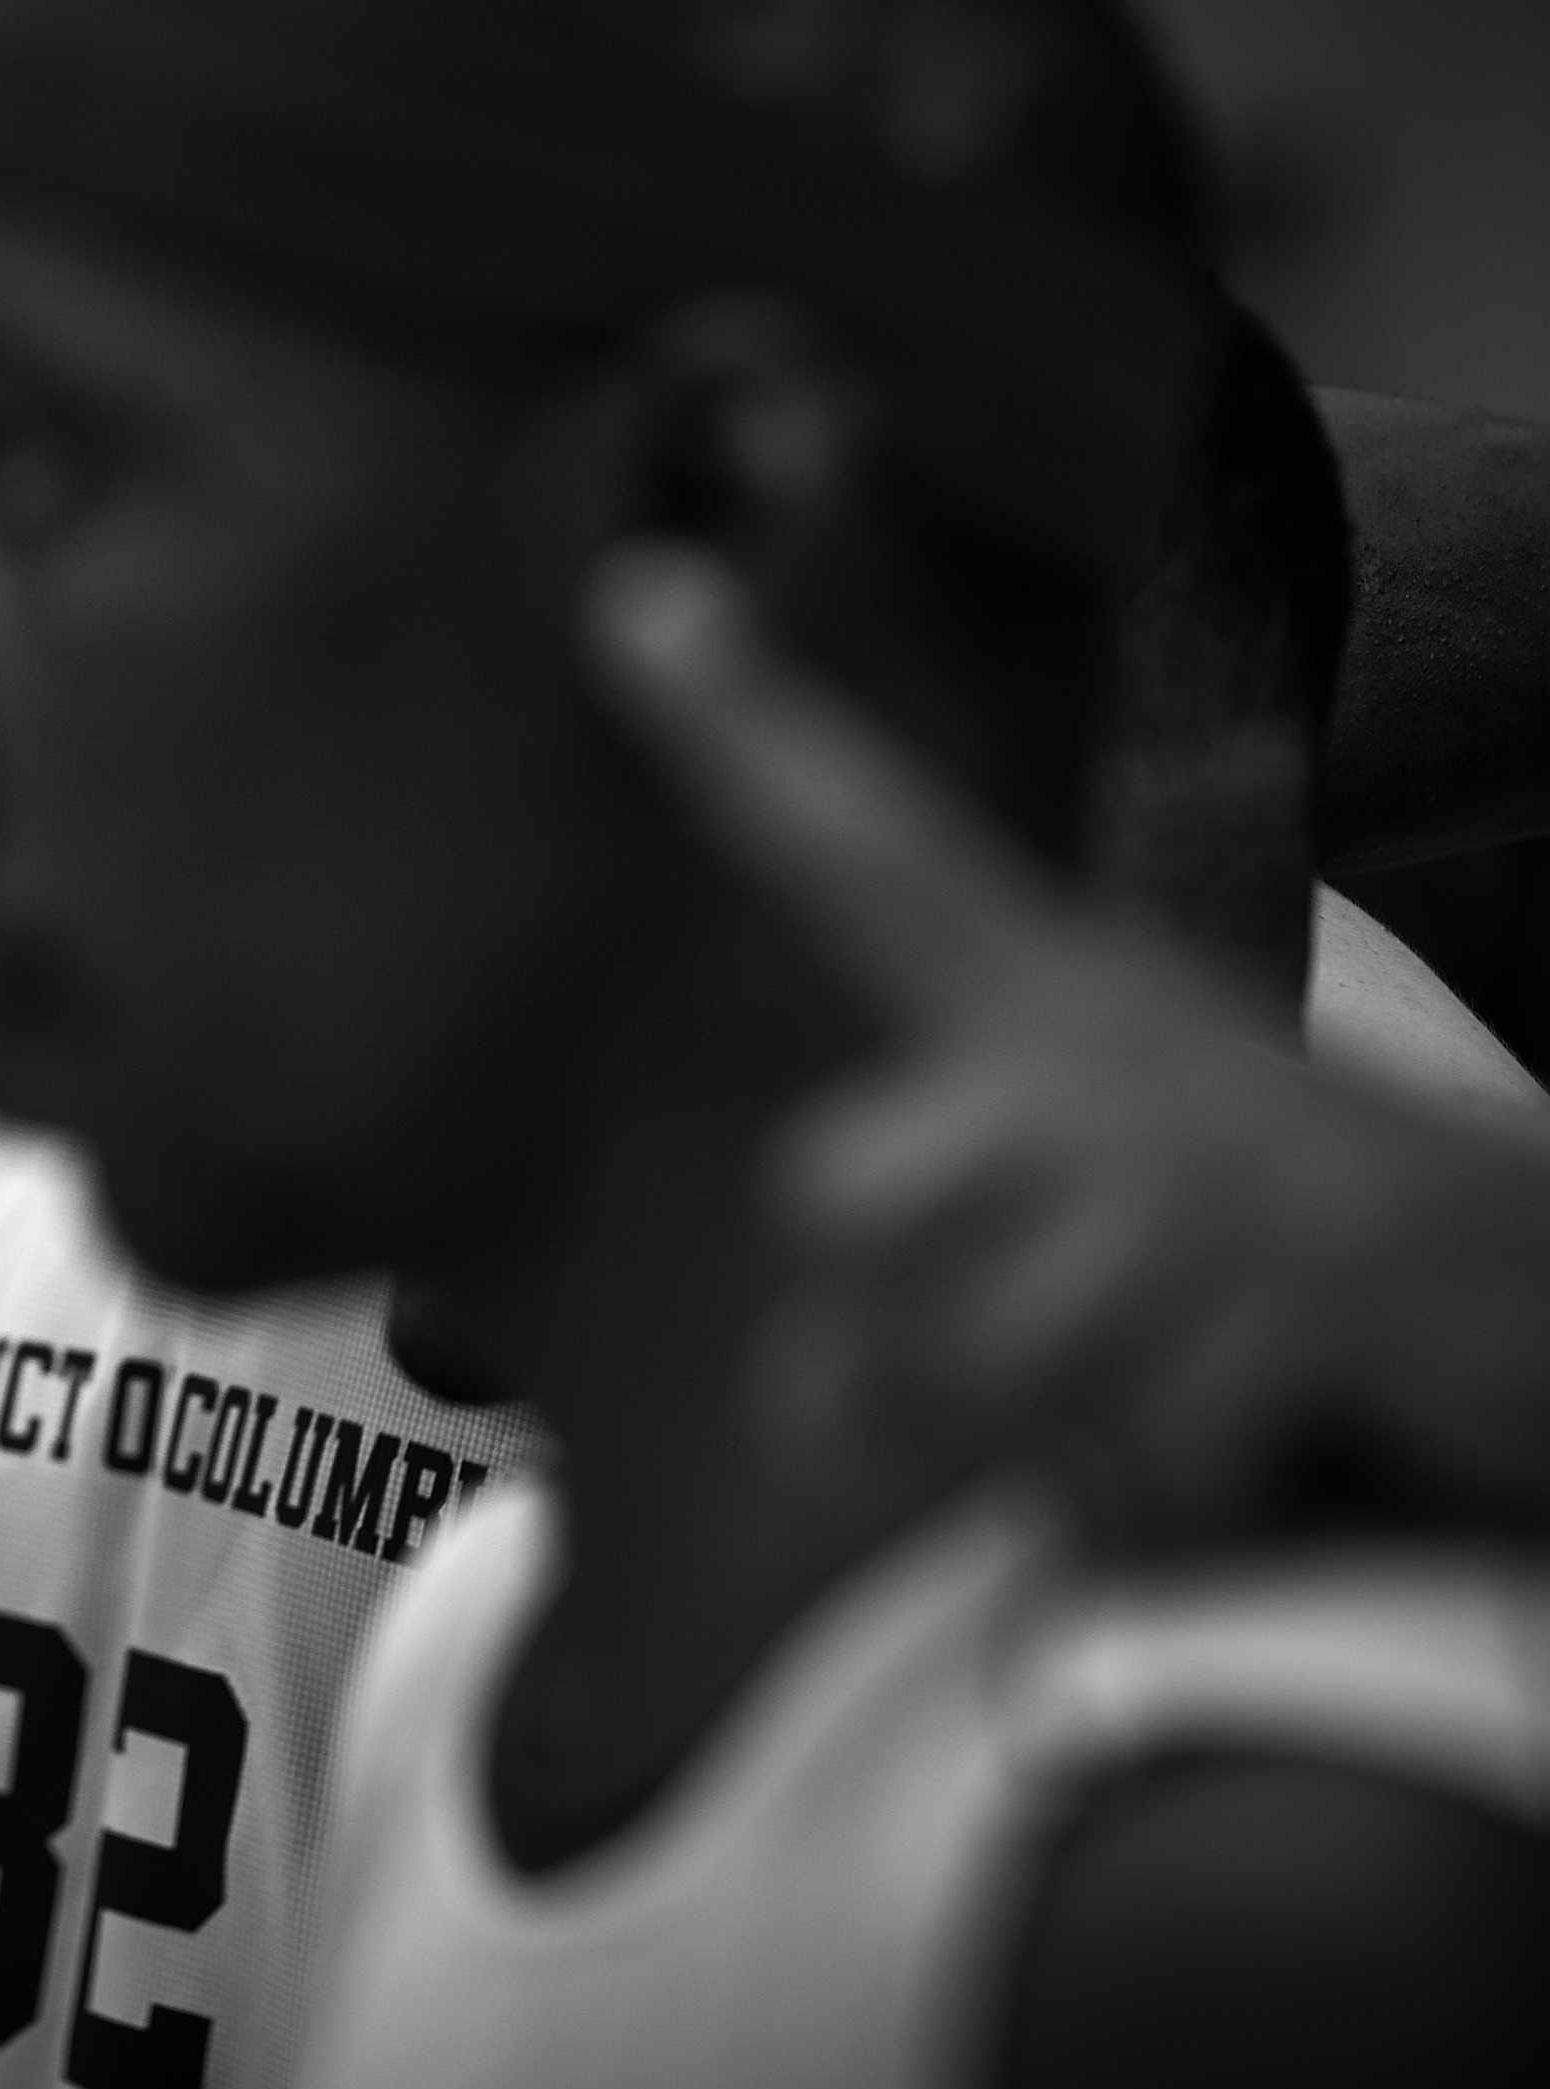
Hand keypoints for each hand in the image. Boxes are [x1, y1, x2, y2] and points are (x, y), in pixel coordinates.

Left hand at [585, 542, 1549, 1545]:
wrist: (1534, 1287)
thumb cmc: (1245, 1258)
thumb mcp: (1070, 1219)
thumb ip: (904, 1292)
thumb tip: (795, 1412)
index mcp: (1044, 999)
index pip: (862, 850)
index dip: (742, 729)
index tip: (630, 597)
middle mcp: (1112, 1047)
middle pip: (831, 1188)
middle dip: (870, 1330)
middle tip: (1005, 1367)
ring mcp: (1218, 1157)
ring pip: (976, 1349)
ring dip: (1043, 1433)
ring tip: (1153, 1395)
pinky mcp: (1322, 1278)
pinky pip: (1137, 1449)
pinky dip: (1174, 1491)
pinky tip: (1256, 1440)